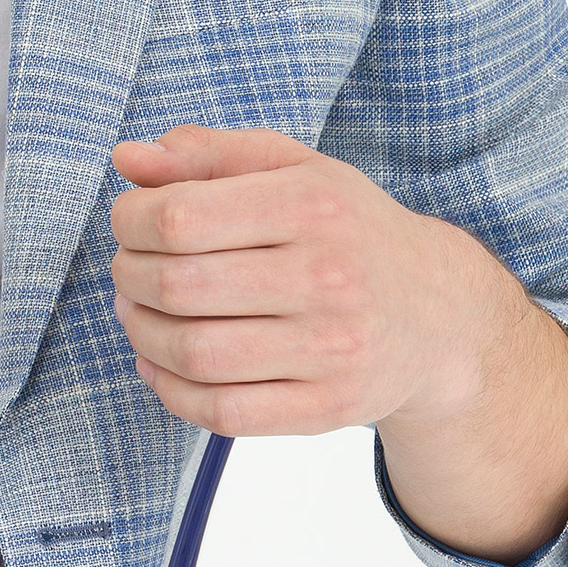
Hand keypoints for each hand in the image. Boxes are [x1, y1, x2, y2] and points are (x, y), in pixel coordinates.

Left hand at [107, 124, 567, 557]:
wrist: (440, 315)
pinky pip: (222, 412)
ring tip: (140, 314)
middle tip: (132, 270)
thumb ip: (207, 154)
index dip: (131, 221)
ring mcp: (332, 349)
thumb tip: (127, 160)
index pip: (179, 217)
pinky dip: (171, 391)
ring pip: (193, 353)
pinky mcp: (329, 407)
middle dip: (130, 277)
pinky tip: (162, 365)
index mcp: (313, 204)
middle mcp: (329, 276)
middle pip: (178, 286)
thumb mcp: (293, 169)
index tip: (131, 223)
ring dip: (142, 334)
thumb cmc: (347, 231)